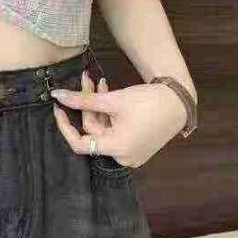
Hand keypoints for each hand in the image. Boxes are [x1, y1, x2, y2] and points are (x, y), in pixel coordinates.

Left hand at [51, 70, 186, 167]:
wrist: (180, 101)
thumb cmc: (148, 102)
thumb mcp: (113, 99)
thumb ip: (82, 99)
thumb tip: (57, 95)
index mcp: (116, 149)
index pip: (79, 143)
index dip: (65, 126)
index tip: (58, 108)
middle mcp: (123, 156)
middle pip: (94, 130)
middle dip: (88, 104)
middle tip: (86, 80)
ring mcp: (131, 152)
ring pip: (104, 128)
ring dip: (99, 106)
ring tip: (99, 83)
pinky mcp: (137, 145)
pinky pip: (115, 130)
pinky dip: (110, 114)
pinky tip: (109, 94)